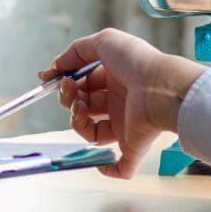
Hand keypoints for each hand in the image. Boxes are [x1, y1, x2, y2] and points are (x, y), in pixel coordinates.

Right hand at [46, 28, 206, 179]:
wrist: (161, 88)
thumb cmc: (138, 62)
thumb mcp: (104, 42)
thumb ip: (77, 51)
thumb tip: (55, 67)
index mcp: (115, 78)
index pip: (84, 83)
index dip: (66, 81)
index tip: (49, 79)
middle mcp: (120, 101)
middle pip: (85, 106)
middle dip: (69, 99)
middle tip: (71, 90)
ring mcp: (126, 125)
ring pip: (92, 133)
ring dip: (77, 122)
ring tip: (80, 109)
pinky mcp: (132, 146)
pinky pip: (120, 166)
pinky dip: (108, 169)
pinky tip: (98, 162)